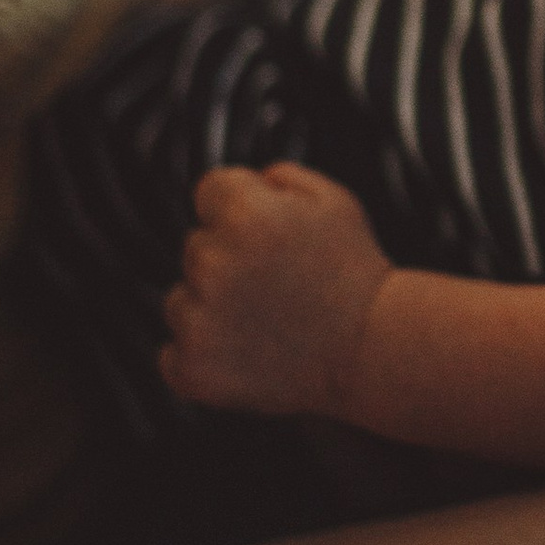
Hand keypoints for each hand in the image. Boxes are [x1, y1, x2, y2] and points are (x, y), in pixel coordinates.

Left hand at [163, 162, 392, 419]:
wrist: (372, 350)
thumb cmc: (354, 272)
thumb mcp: (333, 199)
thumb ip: (278, 176)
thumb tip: (246, 182)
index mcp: (245, 215)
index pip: (209, 191)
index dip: (240, 207)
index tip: (268, 234)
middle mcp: (213, 264)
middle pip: (195, 247)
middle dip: (228, 259)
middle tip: (276, 283)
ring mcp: (199, 321)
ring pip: (181, 301)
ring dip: (211, 308)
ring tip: (266, 321)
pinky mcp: (194, 368)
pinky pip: (173, 353)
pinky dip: (202, 355)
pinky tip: (247, 354)